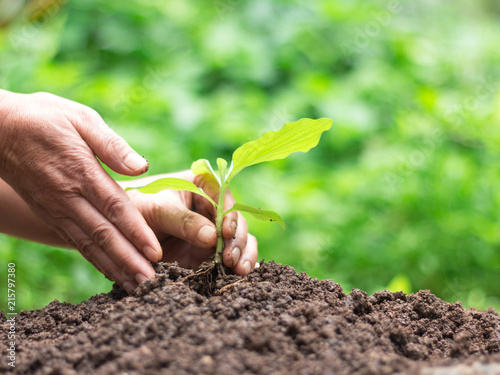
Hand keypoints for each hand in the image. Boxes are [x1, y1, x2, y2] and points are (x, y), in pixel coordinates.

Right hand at [0, 90, 161, 291]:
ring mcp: (57, 210)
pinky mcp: (50, 215)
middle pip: (104, 234)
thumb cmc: (44, 119)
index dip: (136, 231)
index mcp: (81, 171)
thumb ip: (112, 145)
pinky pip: (76, 242)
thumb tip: (142, 167)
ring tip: (137, 287)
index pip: (115, 207)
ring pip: (90, 244)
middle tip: (152, 284)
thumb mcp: (81, 119)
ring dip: (115, 267)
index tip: (155, 252)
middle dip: (129, 261)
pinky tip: (112, 273)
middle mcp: (68, 197)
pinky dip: (96, 260)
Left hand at [123, 170, 258, 279]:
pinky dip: (238, 268)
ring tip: (239, 271)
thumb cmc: (134, 208)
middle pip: (236, 221)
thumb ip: (184, 221)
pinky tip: (241, 277)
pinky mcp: (207, 254)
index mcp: (201, 186)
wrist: (116, 232)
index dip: (229, 214)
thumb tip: (214, 237)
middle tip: (230, 259)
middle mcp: (211, 208)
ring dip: (243, 254)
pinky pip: (229, 260)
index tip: (225, 233)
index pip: (224, 196)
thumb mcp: (157, 210)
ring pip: (238, 241)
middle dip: (238, 240)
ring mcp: (211, 232)